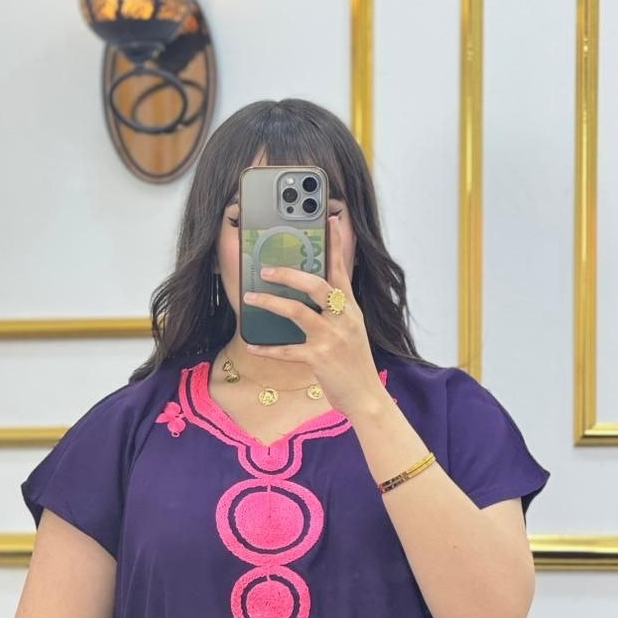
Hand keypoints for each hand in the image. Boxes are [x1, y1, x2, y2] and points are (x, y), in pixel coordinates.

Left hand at [241, 215, 387, 417]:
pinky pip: (287, 350)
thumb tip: (313, 297)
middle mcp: (342, 319)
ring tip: (251, 298)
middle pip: (316, 285)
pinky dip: (268, 348)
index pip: (342, 270)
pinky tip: (254, 345)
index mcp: (350, 309)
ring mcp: (331, 338)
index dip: (335, 244)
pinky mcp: (318, 359)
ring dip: (271, 303)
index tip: (329, 220)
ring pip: (298, 312)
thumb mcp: (352, 331)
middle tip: (267, 268)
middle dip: (289, 273)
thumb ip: (337, 312)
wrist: (366, 396)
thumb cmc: (355, 364)